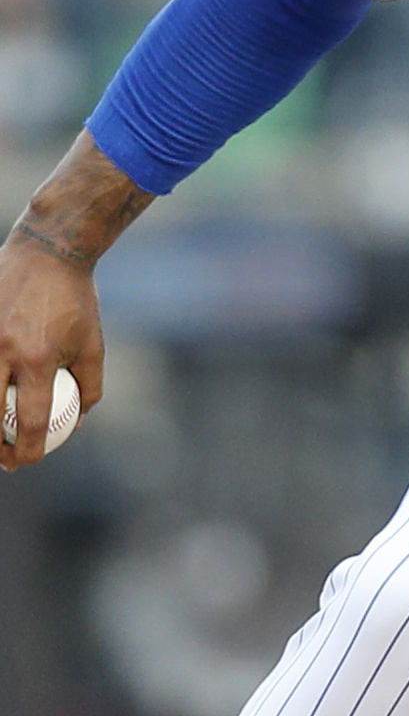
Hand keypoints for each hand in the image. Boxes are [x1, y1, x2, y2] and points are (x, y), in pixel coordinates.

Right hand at [0, 129, 151, 470]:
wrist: (47, 253)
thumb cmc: (74, 300)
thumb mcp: (93, 342)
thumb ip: (89, 385)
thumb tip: (78, 421)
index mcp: (38, 359)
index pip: (32, 419)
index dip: (31, 449)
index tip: (30, 462)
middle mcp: (4, 353)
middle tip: (6, 460)